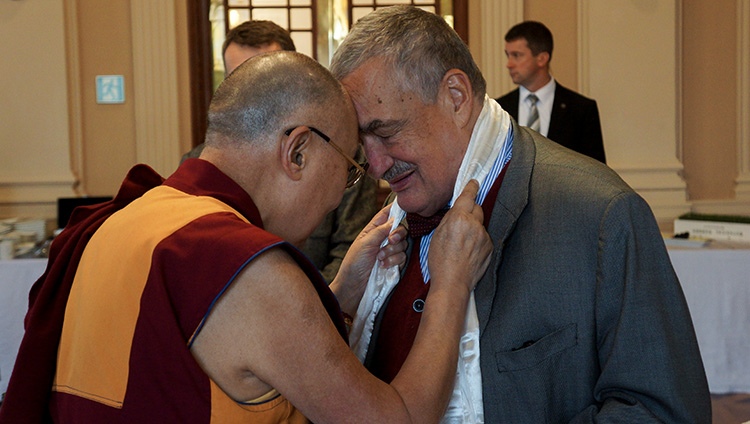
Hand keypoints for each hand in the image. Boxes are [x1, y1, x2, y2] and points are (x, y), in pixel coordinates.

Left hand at [331, 204, 406, 313]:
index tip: (403, 209)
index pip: (387, 214)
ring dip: (392, 251)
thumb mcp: (365, 243)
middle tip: (390, 240)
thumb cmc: (354, 263)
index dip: (396, 209)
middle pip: (400, 229)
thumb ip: (380, 230)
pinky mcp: (395, 264)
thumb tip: (395, 218)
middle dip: (397, 234)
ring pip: (403, 244)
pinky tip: (383, 266)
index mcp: (373, 230)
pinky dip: (394, 261)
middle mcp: (383, 238)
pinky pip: (403, 257)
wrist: (354, 287)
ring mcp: (390, 251)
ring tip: (379, 259)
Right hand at [428, 180, 492, 295]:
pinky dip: (477, 240)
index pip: (468, 196)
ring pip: (480, 224)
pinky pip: (483, 237)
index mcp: (458, 219)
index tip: (474, 182)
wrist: (453, 282)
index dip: (471, 188)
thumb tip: (455, 211)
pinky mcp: (489, 247)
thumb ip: (449, 219)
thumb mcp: (437, 235)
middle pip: (476, 209)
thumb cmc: (440, 261)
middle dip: (470, 211)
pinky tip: (468, 251)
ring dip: (473, 228)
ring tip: (461, 244)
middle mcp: (474, 225)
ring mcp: (484, 236)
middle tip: (460, 223)